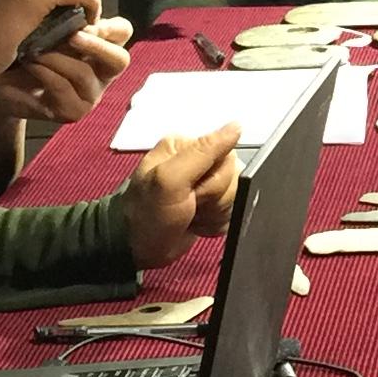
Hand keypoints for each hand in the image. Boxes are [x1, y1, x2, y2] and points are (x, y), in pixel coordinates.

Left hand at [0, 18, 132, 123]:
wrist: (3, 79)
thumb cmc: (29, 46)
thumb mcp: (47, 23)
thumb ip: (67, 7)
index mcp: (102, 45)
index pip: (123, 32)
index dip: (108, 26)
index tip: (86, 17)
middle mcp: (102, 71)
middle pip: (120, 60)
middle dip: (96, 46)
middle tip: (72, 36)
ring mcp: (90, 94)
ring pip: (85, 75)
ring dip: (59, 59)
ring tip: (36, 50)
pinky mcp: (72, 111)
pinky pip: (63, 90)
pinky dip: (45, 74)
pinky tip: (29, 64)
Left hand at [124, 123, 241, 267]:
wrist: (140, 249)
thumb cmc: (150, 213)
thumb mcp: (171, 179)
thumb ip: (203, 151)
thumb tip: (237, 126)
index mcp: (186, 146)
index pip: (227, 155)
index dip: (215, 179)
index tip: (192, 191)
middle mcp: (197, 161)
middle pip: (233, 177)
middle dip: (214, 198)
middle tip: (190, 205)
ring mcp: (205, 185)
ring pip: (235, 196)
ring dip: (215, 212)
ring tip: (191, 216)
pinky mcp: (211, 206)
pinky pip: (232, 212)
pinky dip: (216, 222)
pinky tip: (197, 224)